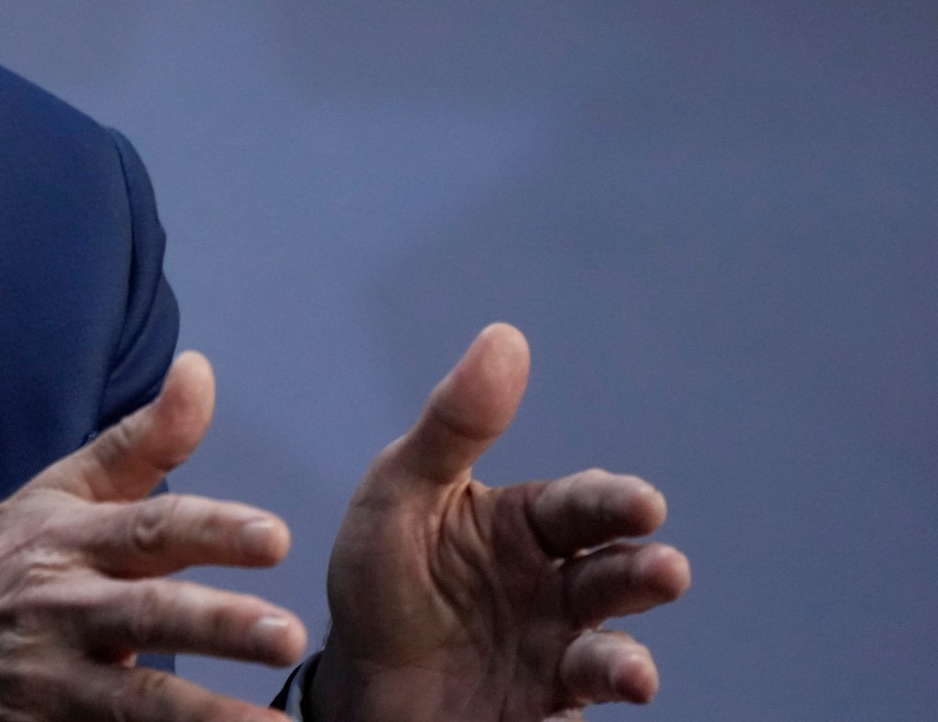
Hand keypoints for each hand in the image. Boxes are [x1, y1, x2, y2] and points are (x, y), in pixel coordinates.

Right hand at [0, 352, 309, 721]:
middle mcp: (61, 608)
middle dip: (217, 625)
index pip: (148, 527)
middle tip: (289, 636)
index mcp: (68, 540)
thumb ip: (139, 444)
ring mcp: (50, 683)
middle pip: (147, 614)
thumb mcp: (51, 497)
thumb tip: (201, 369)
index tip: (276, 538)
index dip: (211, 530)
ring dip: (207, 716)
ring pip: (137, 704)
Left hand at [313, 324, 691, 721]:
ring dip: (629, 654)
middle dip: (645, 569)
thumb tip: (507, 336)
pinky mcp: (547, 703)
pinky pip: (585, 696)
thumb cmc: (381, 580)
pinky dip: (611, 689)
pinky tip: (625, 686)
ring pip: (611, 644)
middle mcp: (553, 583)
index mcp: (522, 524)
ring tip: (631, 673)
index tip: (643, 505)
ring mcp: (555, 647)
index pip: (578, 505)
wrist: (358, 685)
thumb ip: (453, 426)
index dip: (613, 503)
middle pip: (612, 570)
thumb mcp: (399, 493)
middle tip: (664, 569)